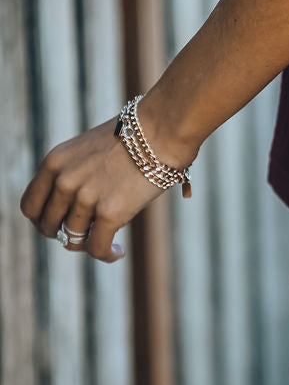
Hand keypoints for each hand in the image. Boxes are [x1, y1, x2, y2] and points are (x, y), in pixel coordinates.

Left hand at [19, 107, 189, 262]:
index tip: (58, 225)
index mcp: (54, 162)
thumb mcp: (88, 149)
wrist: (162, 130)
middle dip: (65, 234)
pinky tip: (118, 252)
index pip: (30, 206)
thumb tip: (72, 211)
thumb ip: (73, 175)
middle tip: (85, 234)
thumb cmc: (133, 137)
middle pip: (49, 226)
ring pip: (73, 240)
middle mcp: (64, 181)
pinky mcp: (110, 213)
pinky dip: (107, 255)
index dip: (43, 220)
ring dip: (89, 245)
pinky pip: (98, 248)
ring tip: (107, 245)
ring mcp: (86, 198)